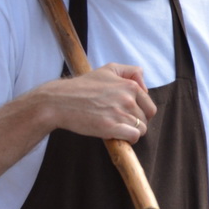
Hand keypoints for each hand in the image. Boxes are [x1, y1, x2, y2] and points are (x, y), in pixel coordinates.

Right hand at [35, 63, 155, 142]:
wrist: (59, 101)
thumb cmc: (82, 86)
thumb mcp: (108, 69)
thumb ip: (131, 72)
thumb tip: (146, 87)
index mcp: (130, 86)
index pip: (149, 106)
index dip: (141, 113)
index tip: (129, 115)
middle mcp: (128, 99)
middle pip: (146, 119)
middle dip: (137, 123)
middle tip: (122, 123)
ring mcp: (120, 113)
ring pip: (141, 129)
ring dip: (131, 132)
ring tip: (117, 128)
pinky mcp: (110, 127)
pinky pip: (133, 136)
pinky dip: (129, 139)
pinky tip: (118, 136)